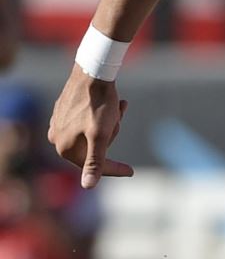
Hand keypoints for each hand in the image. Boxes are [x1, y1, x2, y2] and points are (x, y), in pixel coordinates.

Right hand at [48, 71, 134, 188]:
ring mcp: (58, 124)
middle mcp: (57, 139)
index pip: (94, 166)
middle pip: (94, 147)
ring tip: (119, 106)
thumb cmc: (99, 104)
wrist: (93, 71)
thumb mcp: (101, 135)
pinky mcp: (64, 111)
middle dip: (112, 134)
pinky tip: (116, 103)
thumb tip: (88, 187)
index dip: (114, 169)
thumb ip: (95, 162)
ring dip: (111, 123)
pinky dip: (104, 115)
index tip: (132, 171)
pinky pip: (88, 120)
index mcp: (65, 148)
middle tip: (119, 116)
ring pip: (93, 132)